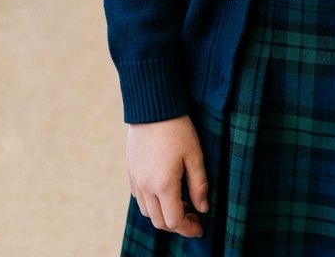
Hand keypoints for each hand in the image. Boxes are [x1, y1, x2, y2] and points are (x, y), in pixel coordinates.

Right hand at [127, 116, 208, 236]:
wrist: (152, 106)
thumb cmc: (177, 128)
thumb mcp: (194, 155)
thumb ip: (199, 185)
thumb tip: (203, 208)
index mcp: (163, 185)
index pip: (174, 221)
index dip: (188, 229)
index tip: (200, 227)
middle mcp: (145, 186)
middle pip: (159, 221)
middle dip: (177, 224)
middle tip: (193, 215)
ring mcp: (135, 179)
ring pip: (147, 212)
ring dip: (163, 214)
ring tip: (180, 202)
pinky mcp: (130, 171)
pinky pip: (139, 197)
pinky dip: (152, 203)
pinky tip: (164, 190)